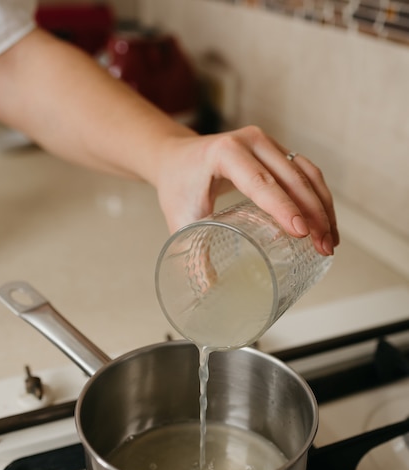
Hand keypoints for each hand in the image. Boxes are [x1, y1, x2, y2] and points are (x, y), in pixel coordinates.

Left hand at [155, 125, 338, 255]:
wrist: (176, 158)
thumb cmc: (178, 186)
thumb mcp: (181, 219)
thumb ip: (193, 255)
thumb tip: (209, 291)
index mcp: (225, 154)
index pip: (260, 182)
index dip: (283, 207)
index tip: (302, 233)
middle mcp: (250, 142)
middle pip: (291, 178)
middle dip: (313, 214)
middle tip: (322, 247)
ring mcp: (267, 144)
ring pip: (307, 174)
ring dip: (323, 208)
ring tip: (329, 242)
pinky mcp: (276, 151)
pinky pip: (306, 172)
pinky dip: (319, 197)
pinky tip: (326, 223)